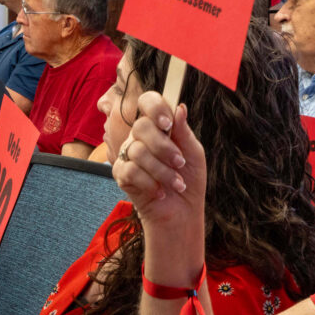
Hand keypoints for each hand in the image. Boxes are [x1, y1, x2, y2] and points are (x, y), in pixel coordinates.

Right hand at [112, 95, 206, 231]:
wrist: (181, 212)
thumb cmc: (188, 180)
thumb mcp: (193, 154)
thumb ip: (184, 132)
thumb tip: (179, 107)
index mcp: (157, 127)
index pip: (148, 102)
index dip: (155, 108)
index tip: (168, 124)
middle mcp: (139, 137)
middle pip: (140, 127)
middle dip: (163, 147)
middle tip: (179, 162)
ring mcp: (127, 155)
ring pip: (137, 151)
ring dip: (162, 171)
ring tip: (176, 184)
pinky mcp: (120, 174)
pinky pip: (130, 170)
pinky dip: (150, 183)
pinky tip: (160, 192)